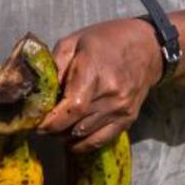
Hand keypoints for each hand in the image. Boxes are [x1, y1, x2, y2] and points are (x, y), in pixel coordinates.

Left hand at [38, 17, 161, 152]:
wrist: (149, 46)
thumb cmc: (107, 40)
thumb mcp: (74, 42)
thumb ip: (54, 67)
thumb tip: (37, 93)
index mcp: (94, 75)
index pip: (67, 112)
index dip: (47, 122)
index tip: (35, 121)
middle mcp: (110, 97)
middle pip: (72, 127)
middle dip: (51, 129)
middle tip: (43, 121)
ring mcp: (121, 110)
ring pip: (83, 136)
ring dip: (65, 135)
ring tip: (58, 124)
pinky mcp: (128, 118)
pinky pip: (100, 141)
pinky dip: (83, 143)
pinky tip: (73, 135)